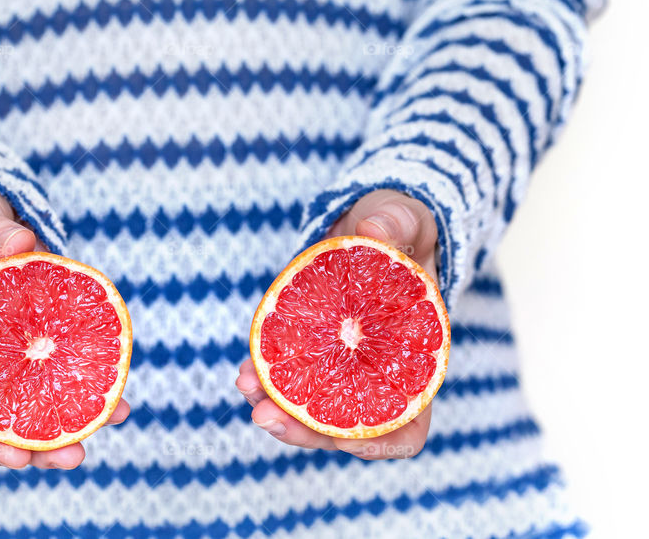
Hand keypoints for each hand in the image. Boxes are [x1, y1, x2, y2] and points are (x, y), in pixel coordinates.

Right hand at [0, 185, 129, 468]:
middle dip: (40, 445)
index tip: (16, 458)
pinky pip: (64, 371)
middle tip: (75, 457)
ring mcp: (14, 356)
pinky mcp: (42, 343)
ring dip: (75, 420)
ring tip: (115, 419)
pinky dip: (90, 384)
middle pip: (6, 419)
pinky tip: (120, 394)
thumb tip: (23, 243)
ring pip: (40, 402)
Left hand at [236, 189, 438, 458]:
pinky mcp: (310, 349)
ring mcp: (340, 366)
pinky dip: (266, 375)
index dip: (382, 440)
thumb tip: (376, 232)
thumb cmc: (400, 229)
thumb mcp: (406, 218)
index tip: (347, 440)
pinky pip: (288, 373)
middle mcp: (374, 375)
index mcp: (414, 361)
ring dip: (275, 407)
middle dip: (302, 429)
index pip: (407, 423)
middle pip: (343, 426)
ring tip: (245, 386)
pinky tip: (245, 369)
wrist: (370, 225)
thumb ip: (397, 223)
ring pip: (308, 408)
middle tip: (265, 415)